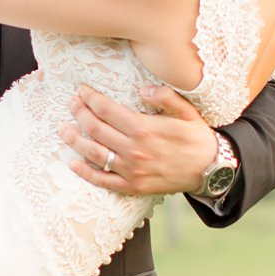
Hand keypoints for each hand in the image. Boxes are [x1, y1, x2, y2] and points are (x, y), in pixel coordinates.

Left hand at [60, 85, 228, 195]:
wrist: (210, 169)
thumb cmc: (197, 138)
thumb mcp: (187, 111)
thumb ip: (165, 97)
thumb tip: (143, 89)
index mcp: (144, 129)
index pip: (107, 110)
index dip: (91, 98)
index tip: (82, 91)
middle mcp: (134, 150)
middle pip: (96, 129)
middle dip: (79, 114)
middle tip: (71, 104)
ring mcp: (131, 170)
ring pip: (94, 153)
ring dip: (75, 140)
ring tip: (64, 129)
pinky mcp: (132, 186)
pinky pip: (103, 180)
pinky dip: (86, 172)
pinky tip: (74, 163)